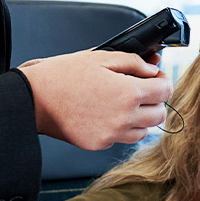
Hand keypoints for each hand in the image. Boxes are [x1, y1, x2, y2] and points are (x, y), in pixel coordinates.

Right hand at [17, 50, 170, 149]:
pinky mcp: (99, 144)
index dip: (164, 81)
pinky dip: (120, 128)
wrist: (33, 98)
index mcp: (128, 93)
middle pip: (160, 114)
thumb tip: (153, 69)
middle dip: (155, 100)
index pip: (166, 91)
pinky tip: (106, 113)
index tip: (156, 77)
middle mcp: (124, 118)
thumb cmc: (64, 75)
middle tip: (141, 89)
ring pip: (144, 131)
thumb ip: (134, 62)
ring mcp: (112, 134)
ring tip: (123, 102)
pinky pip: (121, 138)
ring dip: (141, 117)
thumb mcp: (101, 57)